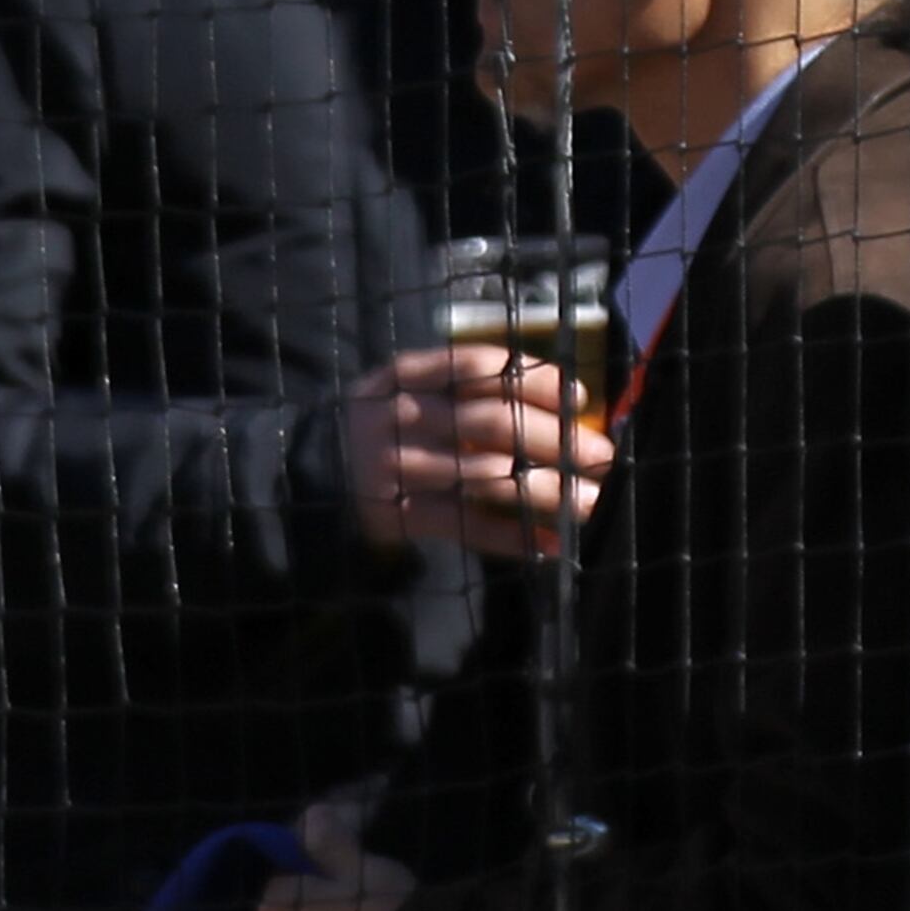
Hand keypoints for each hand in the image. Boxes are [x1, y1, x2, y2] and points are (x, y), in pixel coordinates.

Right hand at [342, 343, 616, 559]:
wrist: (306, 468)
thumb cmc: (385, 422)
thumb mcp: (412, 387)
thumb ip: (471, 388)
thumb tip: (568, 399)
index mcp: (410, 375)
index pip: (482, 367)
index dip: (537, 380)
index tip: (578, 398)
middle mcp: (404, 416)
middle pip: (492, 422)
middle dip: (556, 439)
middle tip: (602, 456)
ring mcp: (399, 466)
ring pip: (486, 476)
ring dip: (547, 491)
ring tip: (591, 502)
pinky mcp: (398, 513)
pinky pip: (465, 525)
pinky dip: (512, 536)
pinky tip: (551, 543)